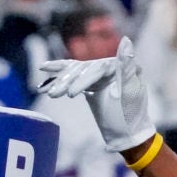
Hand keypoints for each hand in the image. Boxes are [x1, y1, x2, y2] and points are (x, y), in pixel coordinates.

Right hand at [33, 36, 159, 154]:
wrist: (129, 136)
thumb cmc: (132, 117)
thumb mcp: (130, 93)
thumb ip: (126, 67)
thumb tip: (127, 40)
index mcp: (123, 68)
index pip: (97, 69)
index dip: (83, 81)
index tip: (70, 94)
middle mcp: (111, 68)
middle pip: (83, 70)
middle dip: (67, 83)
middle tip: (55, 95)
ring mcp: (100, 75)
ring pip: (75, 72)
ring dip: (59, 81)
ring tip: (47, 91)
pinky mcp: (91, 83)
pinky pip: (73, 76)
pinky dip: (58, 76)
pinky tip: (43, 69)